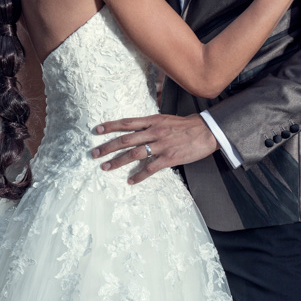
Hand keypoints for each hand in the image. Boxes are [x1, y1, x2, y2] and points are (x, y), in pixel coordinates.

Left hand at [90, 113, 218, 184]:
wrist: (207, 131)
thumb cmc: (185, 125)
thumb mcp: (164, 119)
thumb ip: (149, 123)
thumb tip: (134, 128)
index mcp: (152, 120)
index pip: (126, 122)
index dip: (110, 126)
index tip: (96, 130)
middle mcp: (154, 131)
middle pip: (125, 139)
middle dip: (108, 147)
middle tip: (94, 154)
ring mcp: (161, 145)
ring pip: (134, 153)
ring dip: (118, 161)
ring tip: (105, 167)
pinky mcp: (170, 158)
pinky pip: (151, 168)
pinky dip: (139, 175)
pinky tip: (131, 181)